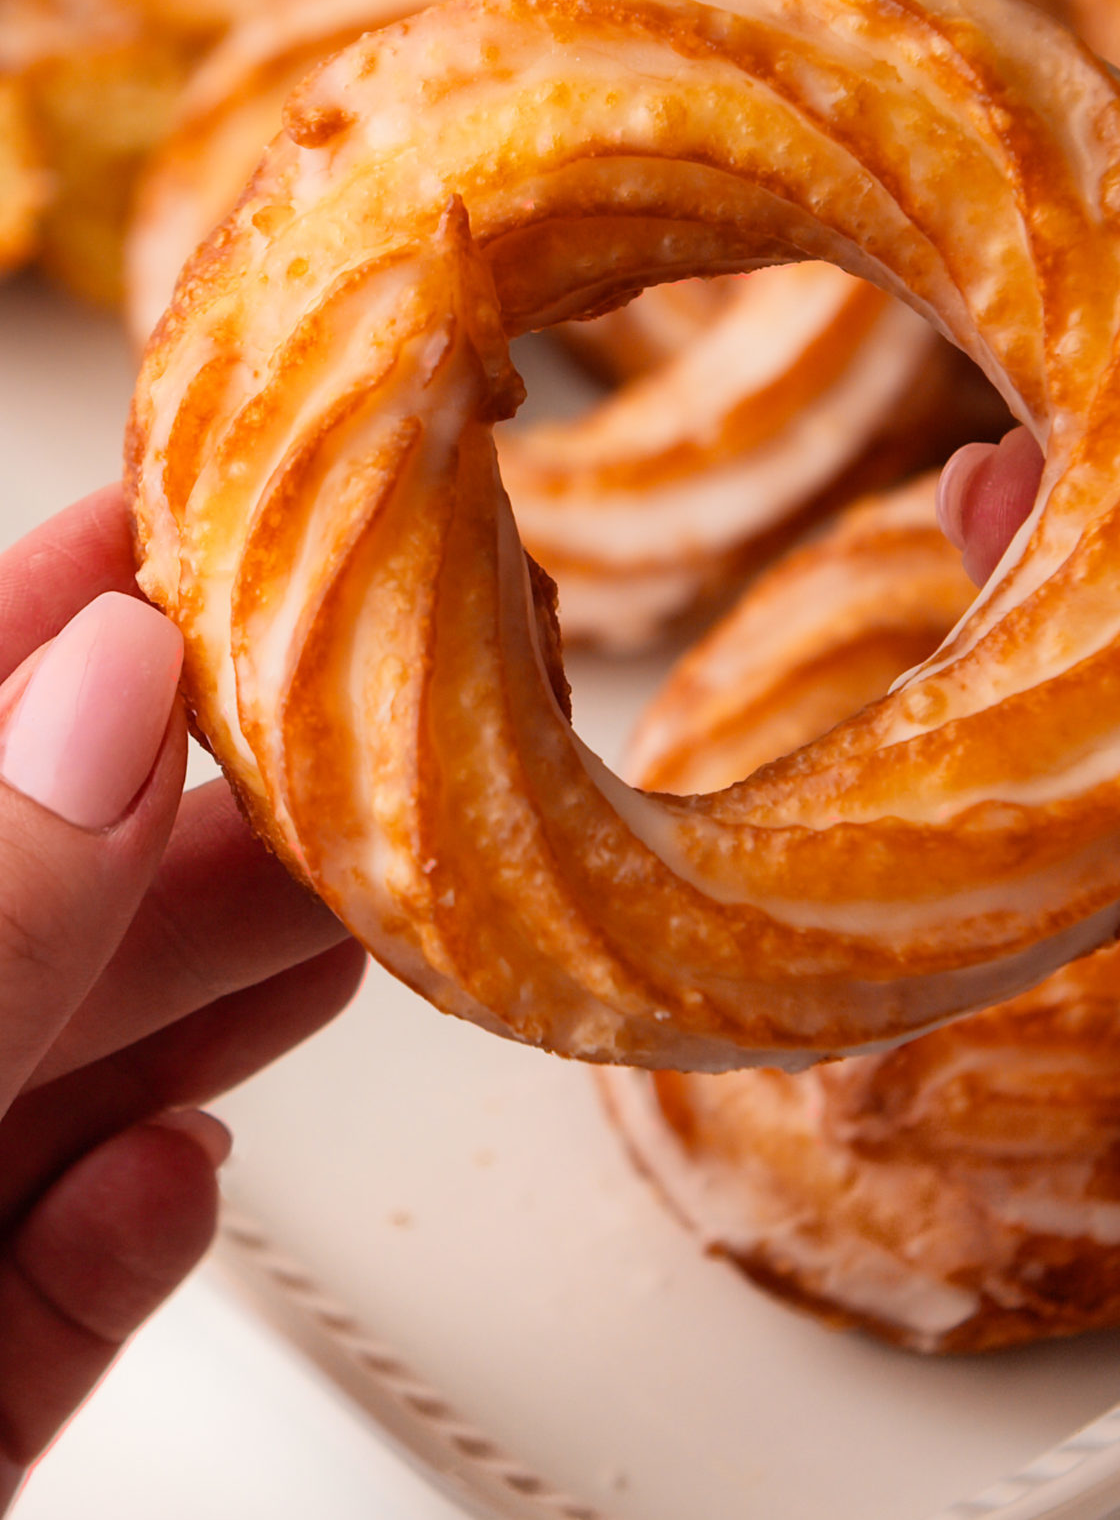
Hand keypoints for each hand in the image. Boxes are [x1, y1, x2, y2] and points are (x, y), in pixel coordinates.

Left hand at [0, 488, 363, 1509]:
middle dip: (172, 839)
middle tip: (335, 753)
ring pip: (24, 1115)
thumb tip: (98, 696)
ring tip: (340, 930)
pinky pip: (5, 1330)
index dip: (17, 635)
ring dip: (190, 1030)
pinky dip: (103, 1264)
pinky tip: (173, 1188)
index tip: (162, 536)